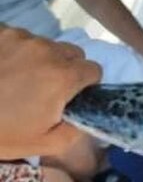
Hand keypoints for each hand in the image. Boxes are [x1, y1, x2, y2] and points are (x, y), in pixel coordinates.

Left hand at [0, 25, 101, 158]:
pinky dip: (16, 51)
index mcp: (62, 77)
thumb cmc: (0, 132)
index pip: (94, 70)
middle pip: (73, 53)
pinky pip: (18, 38)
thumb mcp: (44, 144)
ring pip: (45, 44)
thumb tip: (83, 116)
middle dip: (67, 69)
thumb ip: (75, 130)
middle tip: (46, 89)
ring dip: (40, 59)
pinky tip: (2, 69)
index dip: (87, 85)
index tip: (72, 97)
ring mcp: (18, 37)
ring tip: (17, 79)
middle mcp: (44, 50)